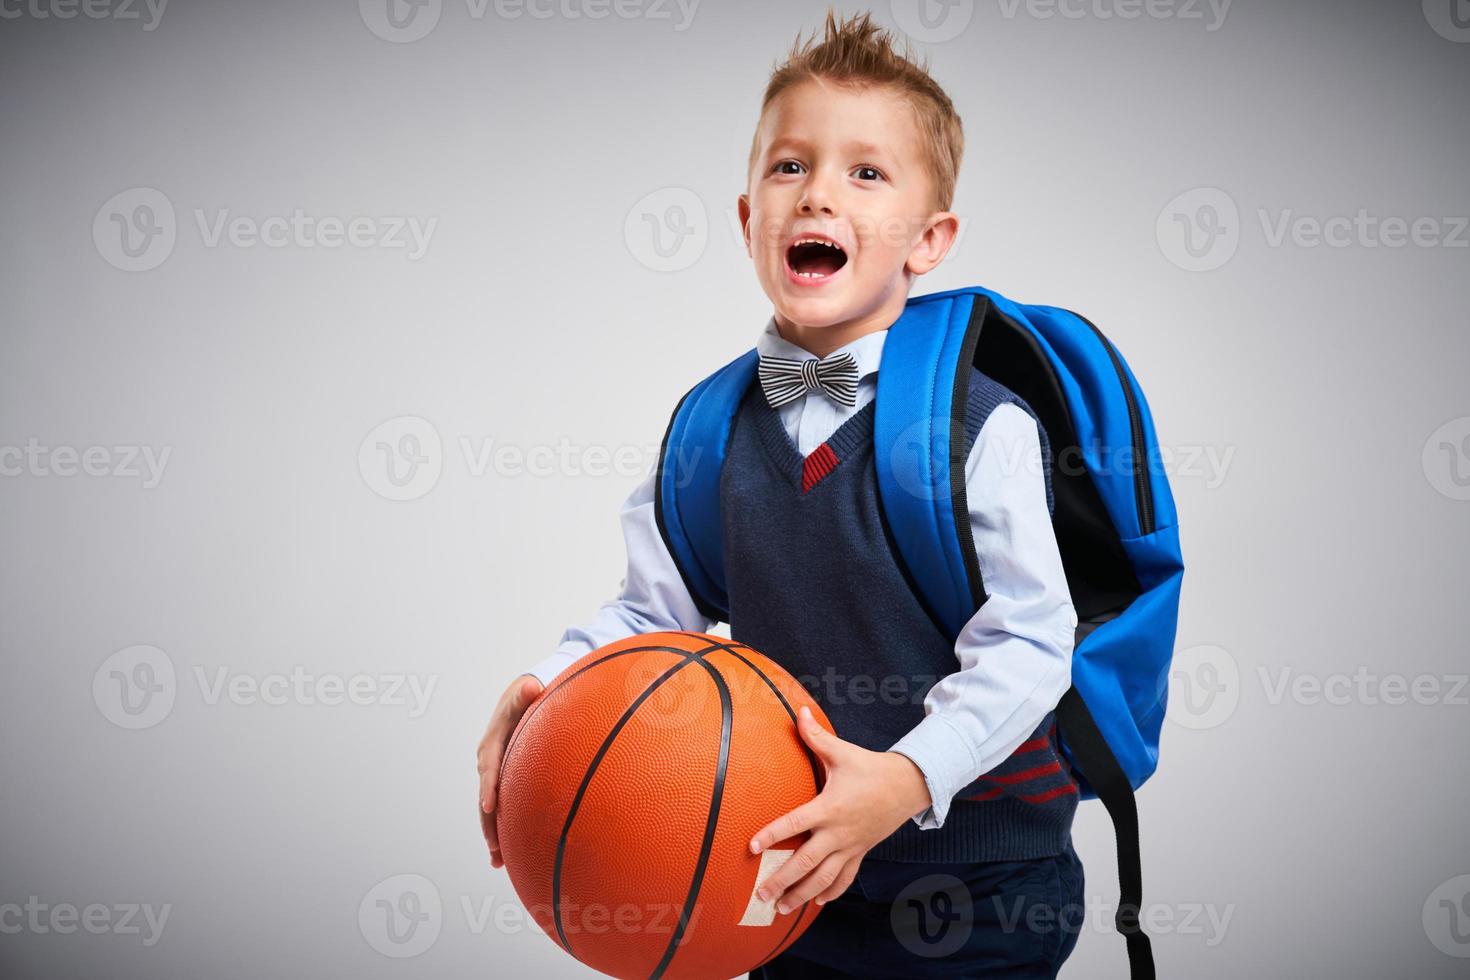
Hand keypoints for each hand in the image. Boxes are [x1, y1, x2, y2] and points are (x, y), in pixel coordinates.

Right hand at [478, 674, 544, 868]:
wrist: (519, 700)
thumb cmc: (525, 697)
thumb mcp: (525, 691)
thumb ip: (527, 692)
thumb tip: (533, 686)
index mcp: (492, 744)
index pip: (489, 768)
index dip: (488, 786)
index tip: (489, 805)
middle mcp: (488, 763)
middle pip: (485, 796)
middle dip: (488, 823)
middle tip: (495, 848)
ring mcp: (493, 774)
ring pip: (489, 808)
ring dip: (492, 833)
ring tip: (498, 861)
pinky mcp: (501, 782)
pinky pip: (498, 808)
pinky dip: (499, 829)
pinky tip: (503, 856)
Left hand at [747, 705, 931, 913]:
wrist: (907, 786)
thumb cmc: (870, 768)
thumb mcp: (842, 752)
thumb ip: (816, 736)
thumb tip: (799, 710)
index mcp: (829, 808)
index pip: (795, 824)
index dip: (773, 835)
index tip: (752, 847)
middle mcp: (838, 833)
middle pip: (806, 863)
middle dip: (782, 880)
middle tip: (761, 894)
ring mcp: (851, 846)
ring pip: (824, 879)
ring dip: (802, 894)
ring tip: (781, 908)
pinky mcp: (860, 853)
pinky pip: (845, 878)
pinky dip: (830, 892)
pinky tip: (816, 902)